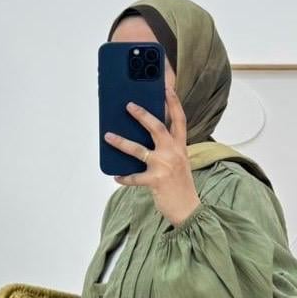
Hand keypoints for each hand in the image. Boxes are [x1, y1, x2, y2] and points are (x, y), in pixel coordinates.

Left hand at [104, 82, 201, 227]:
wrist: (188, 209)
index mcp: (181, 147)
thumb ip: (168, 149)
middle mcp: (173, 153)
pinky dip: (124, 177)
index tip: (167, 88)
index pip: (179, 120)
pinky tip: (116, 176)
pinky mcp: (155, 181)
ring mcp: (164, 166)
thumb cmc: (181, 185)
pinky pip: (134, 177)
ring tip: (108, 137)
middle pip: (157, 127)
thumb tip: (145, 139)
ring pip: (139, 150)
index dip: (174, 103)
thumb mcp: (179, 162)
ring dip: (121, 142)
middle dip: (142, 115)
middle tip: (129, 105)